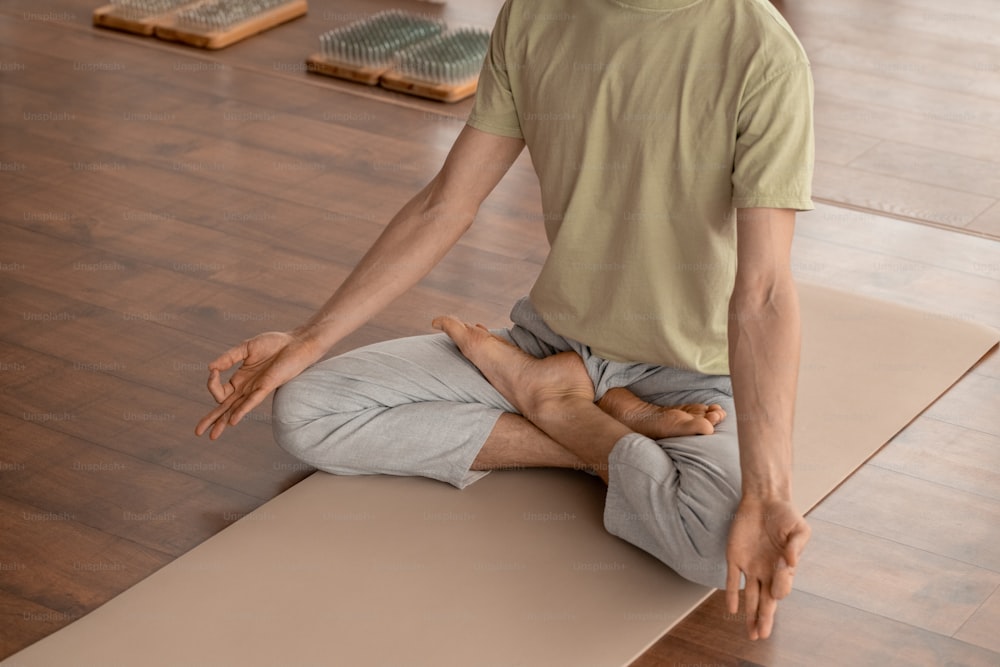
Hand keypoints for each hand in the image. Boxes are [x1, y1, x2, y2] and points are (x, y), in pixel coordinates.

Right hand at [195, 331, 323, 439]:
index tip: (212, 371)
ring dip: (223, 422)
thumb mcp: (246, 348)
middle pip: (225, 407)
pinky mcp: (267, 387)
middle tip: (197, 432)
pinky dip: (241, 410)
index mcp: (240, 378)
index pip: (219, 390)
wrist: (296, 343)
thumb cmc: (274, 344)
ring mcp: (256, 389)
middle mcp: (246, 388)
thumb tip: (210, 367)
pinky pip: (251, 402)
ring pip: (235, 409)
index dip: (211, 383)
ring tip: (212, 436)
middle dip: (211, 419)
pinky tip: (232, 421)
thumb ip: (228, 358)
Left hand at [725, 495, 810, 639]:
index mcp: (784, 569)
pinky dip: (732, 594)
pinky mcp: (734, 558)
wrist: (764, 499)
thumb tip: (792, 563)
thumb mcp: (799, 529)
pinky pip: (732, 580)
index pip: (781, 587)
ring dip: (750, 614)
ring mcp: (750, 567)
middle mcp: (767, 572)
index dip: (781, 586)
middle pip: (766, 602)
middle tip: (762, 635)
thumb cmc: (785, 515)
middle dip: (765, 619)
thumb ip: (796, 546)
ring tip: (752, 633)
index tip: (782, 579)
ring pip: (750, 597)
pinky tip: (732, 609)